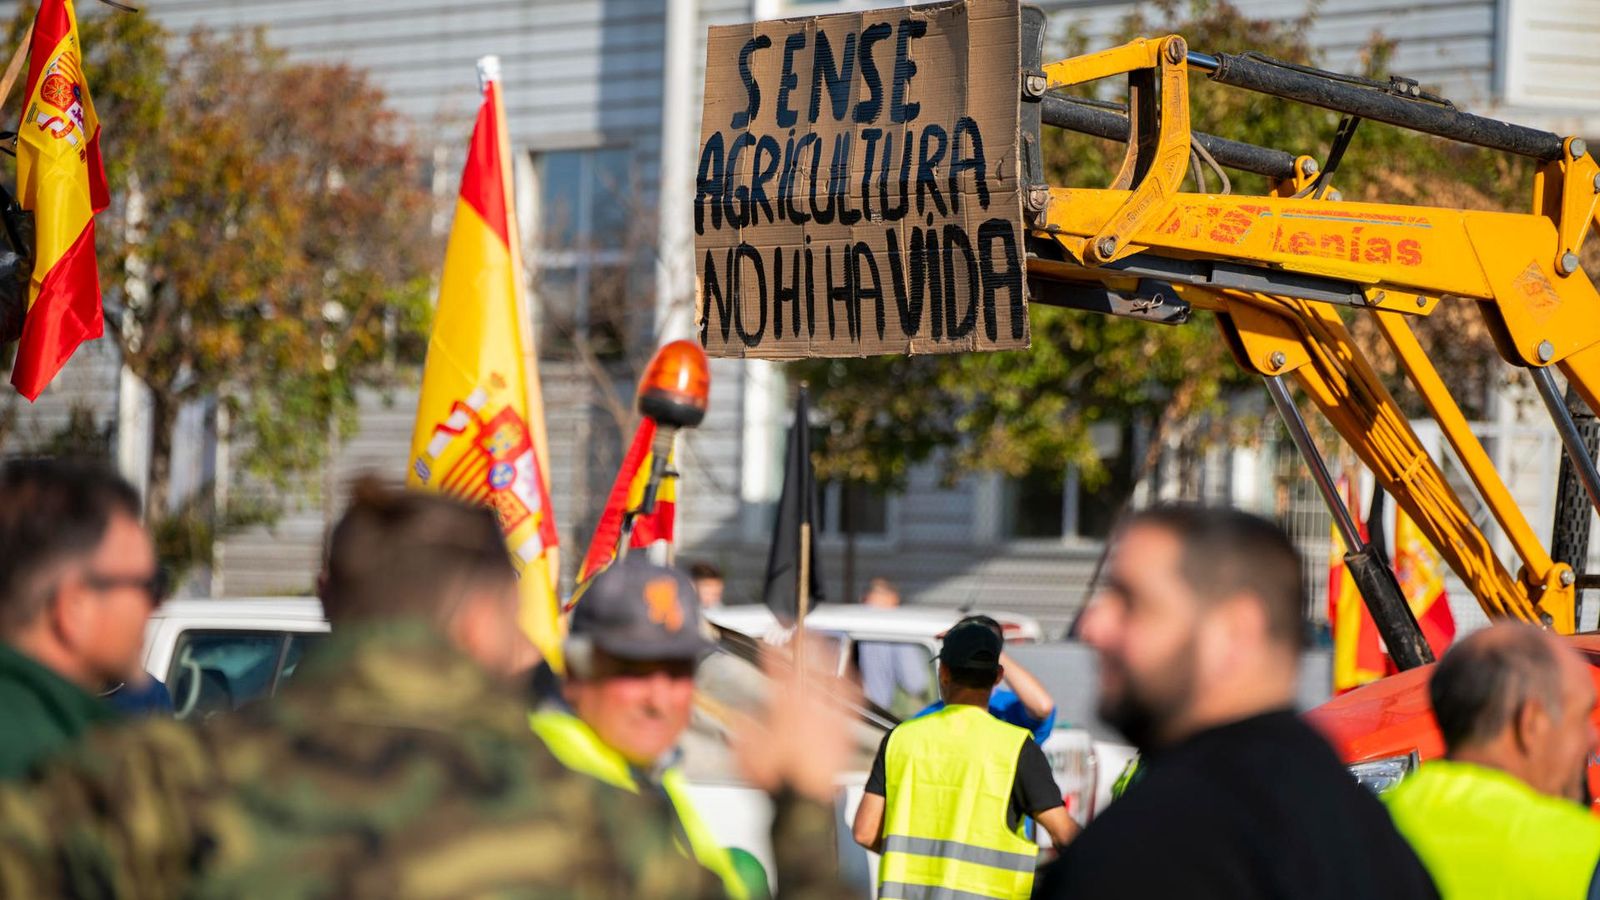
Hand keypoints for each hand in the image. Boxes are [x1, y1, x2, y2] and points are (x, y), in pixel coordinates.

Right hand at [733, 637, 859, 803]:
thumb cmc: (778, 779)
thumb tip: (740, 718)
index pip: (776, 666)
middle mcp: (807, 705)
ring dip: (826, 654)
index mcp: (781, 706)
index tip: (769, 637)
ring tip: (824, 641)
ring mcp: (828, 714)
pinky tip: (850, 675)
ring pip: (829, 675)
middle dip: (802, 640)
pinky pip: (851, 697)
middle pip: (806, 662)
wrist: (806, 800)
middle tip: (798, 629)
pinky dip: (849, 681)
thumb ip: (742, 731)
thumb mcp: (746, 753)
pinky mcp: (843, 727)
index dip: (771, 647)